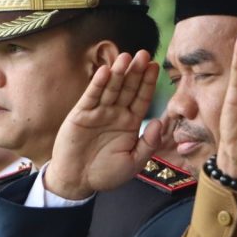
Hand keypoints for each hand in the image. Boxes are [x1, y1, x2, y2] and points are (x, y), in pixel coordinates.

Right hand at [44, 50, 162, 198]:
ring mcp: (98, 112)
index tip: (156, 66)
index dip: (148, 82)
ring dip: (118, 72)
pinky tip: (105, 71)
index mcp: (130, 122)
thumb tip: (159, 123)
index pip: (142, 98)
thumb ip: (148, 144)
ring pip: (111, 88)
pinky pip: (91, 97)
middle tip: (145, 54)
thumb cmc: (105, 173)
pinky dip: (97, 84)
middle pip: (128, 88)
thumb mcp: (133, 162)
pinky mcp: (81, 114)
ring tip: (126, 57)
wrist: (77, 181)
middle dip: (136, 72)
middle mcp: (116, 113)